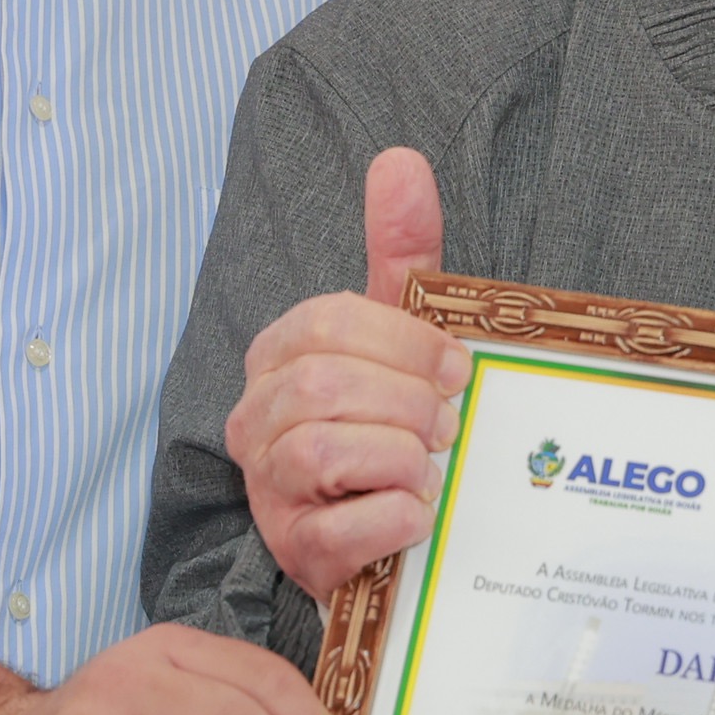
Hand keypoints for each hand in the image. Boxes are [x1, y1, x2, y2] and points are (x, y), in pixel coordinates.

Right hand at [224, 147, 473, 600]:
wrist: (391, 530)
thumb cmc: (393, 420)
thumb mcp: (401, 334)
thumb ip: (400, 252)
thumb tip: (399, 160)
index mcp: (279, 356)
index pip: (327, 325)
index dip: (404, 342)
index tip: (457, 367)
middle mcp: (258, 421)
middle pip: (321, 386)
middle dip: (405, 401)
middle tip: (451, 422)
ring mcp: (270, 491)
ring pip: (318, 450)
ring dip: (400, 457)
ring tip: (434, 466)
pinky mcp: (297, 554)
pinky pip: (338, 530)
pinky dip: (393, 518)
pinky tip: (419, 514)